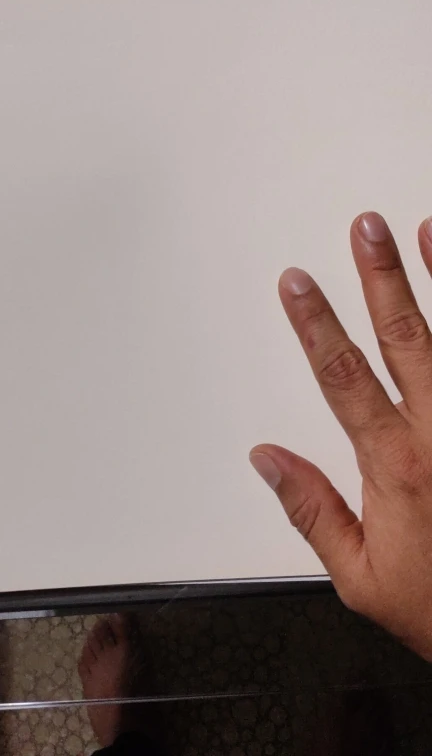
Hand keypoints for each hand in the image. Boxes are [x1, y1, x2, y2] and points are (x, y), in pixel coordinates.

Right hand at [250, 212, 431, 660]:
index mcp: (397, 466)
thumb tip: (267, 459)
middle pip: (404, 338)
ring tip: (426, 231)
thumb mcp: (362, 578)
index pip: (343, 377)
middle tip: (366, 228)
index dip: (315, 324)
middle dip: (380, 277)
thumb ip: (311, 510)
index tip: (296, 283)